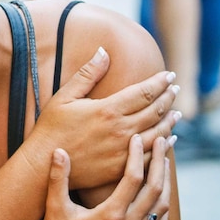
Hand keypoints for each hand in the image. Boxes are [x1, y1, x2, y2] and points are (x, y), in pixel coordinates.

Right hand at [27, 46, 178, 189]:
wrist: (43, 164)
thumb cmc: (51, 128)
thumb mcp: (64, 97)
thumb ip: (87, 74)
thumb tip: (104, 51)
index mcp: (108, 109)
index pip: (144, 92)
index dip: (159, 82)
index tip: (169, 75)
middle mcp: (120, 130)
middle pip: (155, 111)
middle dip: (168, 98)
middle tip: (175, 89)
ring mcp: (122, 151)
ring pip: (157, 133)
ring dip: (170, 121)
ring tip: (177, 112)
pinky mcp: (120, 168)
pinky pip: (150, 156)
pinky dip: (163, 145)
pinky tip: (168, 140)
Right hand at [33, 134, 170, 219]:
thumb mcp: (54, 207)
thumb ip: (58, 178)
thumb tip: (59, 151)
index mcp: (110, 214)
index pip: (133, 177)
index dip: (137, 155)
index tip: (137, 139)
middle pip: (155, 189)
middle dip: (160, 162)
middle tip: (162, 142)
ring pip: (162, 207)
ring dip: (165, 183)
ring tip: (164, 164)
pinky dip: (164, 208)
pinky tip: (162, 198)